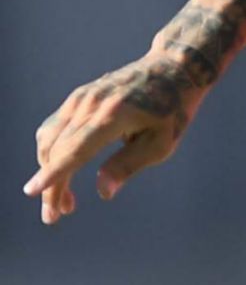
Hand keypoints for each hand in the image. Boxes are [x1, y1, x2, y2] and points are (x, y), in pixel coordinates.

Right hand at [23, 53, 204, 224]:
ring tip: (65, 202)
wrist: (173, 68)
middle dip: (52, 185)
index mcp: (113, 116)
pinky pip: (55, 127)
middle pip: (58, 150)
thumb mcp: (161, 143)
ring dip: (49, 171)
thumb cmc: (173, 110)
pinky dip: (53, 151)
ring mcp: (81, 97)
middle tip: (55, 216)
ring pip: (50, 139)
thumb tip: (102, 192)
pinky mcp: (79, 96)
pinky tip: (64, 171)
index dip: (53, 174)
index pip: (75, 149)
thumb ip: (128, 165)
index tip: (33, 192)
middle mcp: (91, 104)